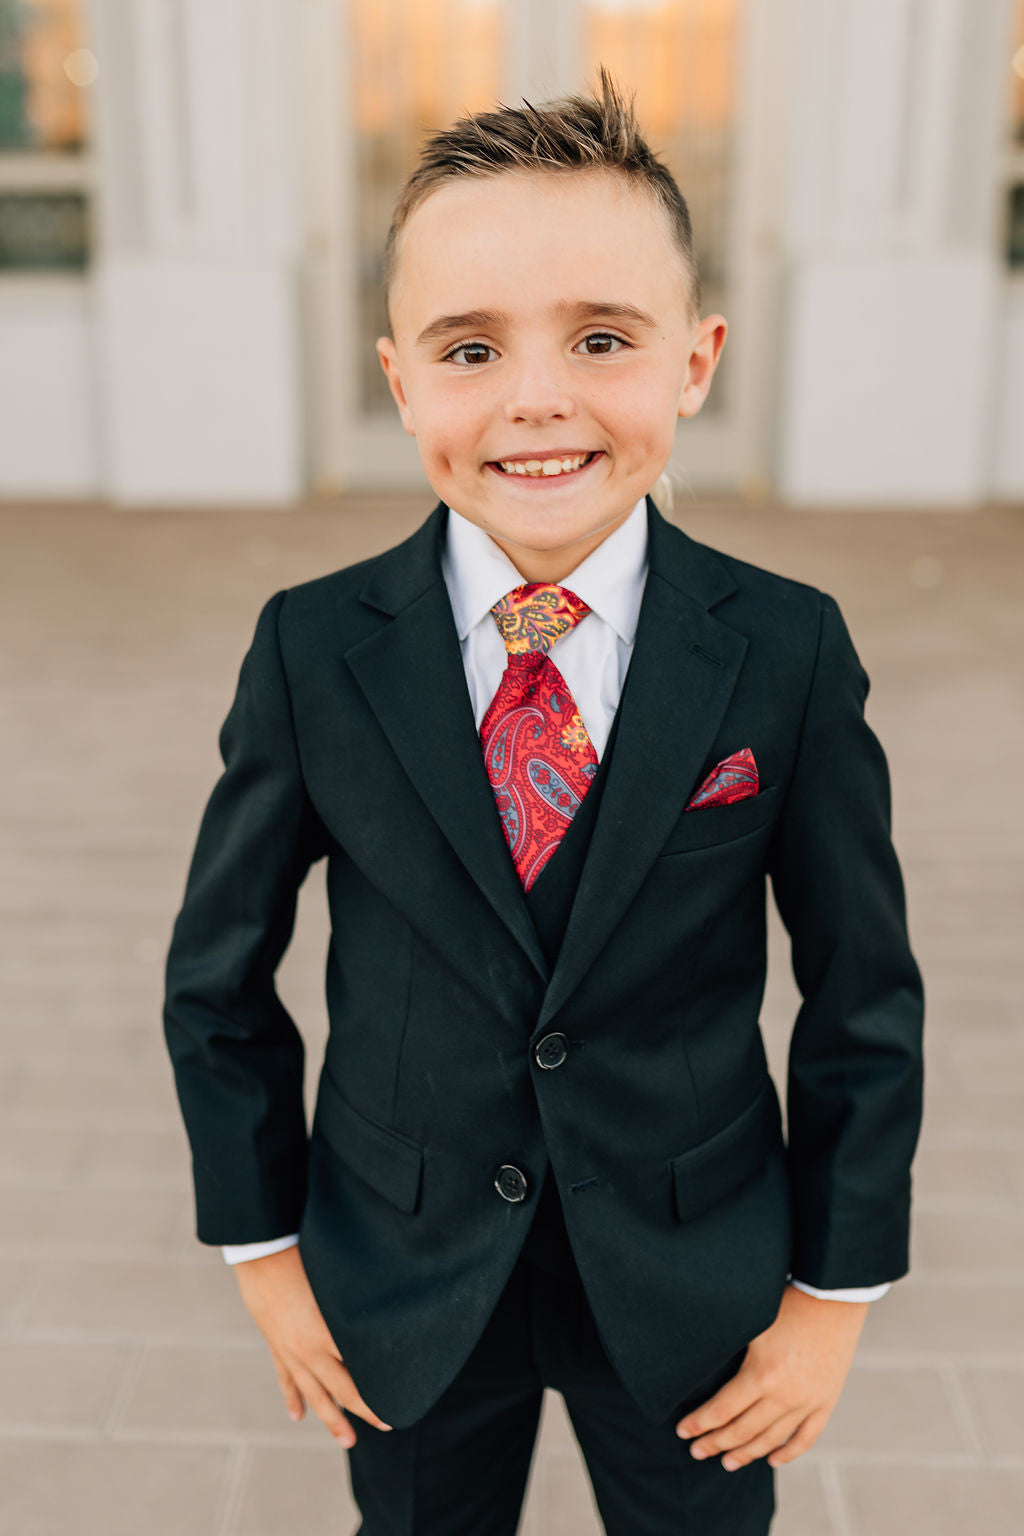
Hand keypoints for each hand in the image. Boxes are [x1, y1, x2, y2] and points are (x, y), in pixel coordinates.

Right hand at [233, 1244, 391, 1446]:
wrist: (262, 1255)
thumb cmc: (305, 1260)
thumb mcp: (338, 1286)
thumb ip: (358, 1309)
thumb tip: (383, 1320)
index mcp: (328, 1335)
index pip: (359, 1374)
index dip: (377, 1393)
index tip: (397, 1404)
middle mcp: (309, 1351)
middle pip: (341, 1391)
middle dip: (364, 1411)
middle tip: (386, 1425)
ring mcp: (290, 1352)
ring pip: (313, 1393)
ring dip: (330, 1419)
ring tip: (347, 1440)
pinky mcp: (276, 1346)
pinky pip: (286, 1379)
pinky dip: (293, 1398)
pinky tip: (298, 1416)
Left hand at [675, 1284, 867, 1470]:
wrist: (833, 1296)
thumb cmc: (786, 1301)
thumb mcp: (751, 1323)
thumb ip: (728, 1350)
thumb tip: (696, 1363)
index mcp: (761, 1374)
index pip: (722, 1410)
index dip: (700, 1423)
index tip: (683, 1432)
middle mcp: (784, 1396)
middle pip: (743, 1430)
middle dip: (716, 1443)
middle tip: (696, 1452)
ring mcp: (807, 1402)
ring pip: (771, 1439)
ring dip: (747, 1453)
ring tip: (726, 1462)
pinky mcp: (826, 1401)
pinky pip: (806, 1438)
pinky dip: (788, 1452)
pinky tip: (772, 1460)